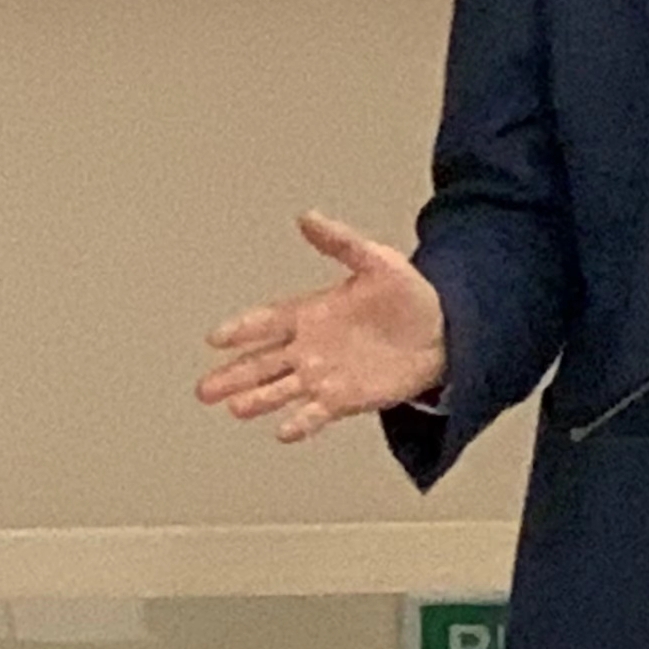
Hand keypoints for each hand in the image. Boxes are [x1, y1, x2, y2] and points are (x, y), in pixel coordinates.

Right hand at [195, 212, 447, 442]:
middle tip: (203, 389)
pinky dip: (300, 422)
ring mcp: (324, 375)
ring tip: (234, 407)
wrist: (445, 334)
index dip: (242, 328)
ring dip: (258, 399)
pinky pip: (316, 413)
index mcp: (311, 313)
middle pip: (262, 363)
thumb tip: (308, 217)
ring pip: (281, 390)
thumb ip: (340, 243)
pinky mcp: (345, 399)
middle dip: (233, 374)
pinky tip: (283, 431)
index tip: (215, 338)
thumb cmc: (409, 296)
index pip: (268, 321)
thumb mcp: (376, 260)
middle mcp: (309, 348)